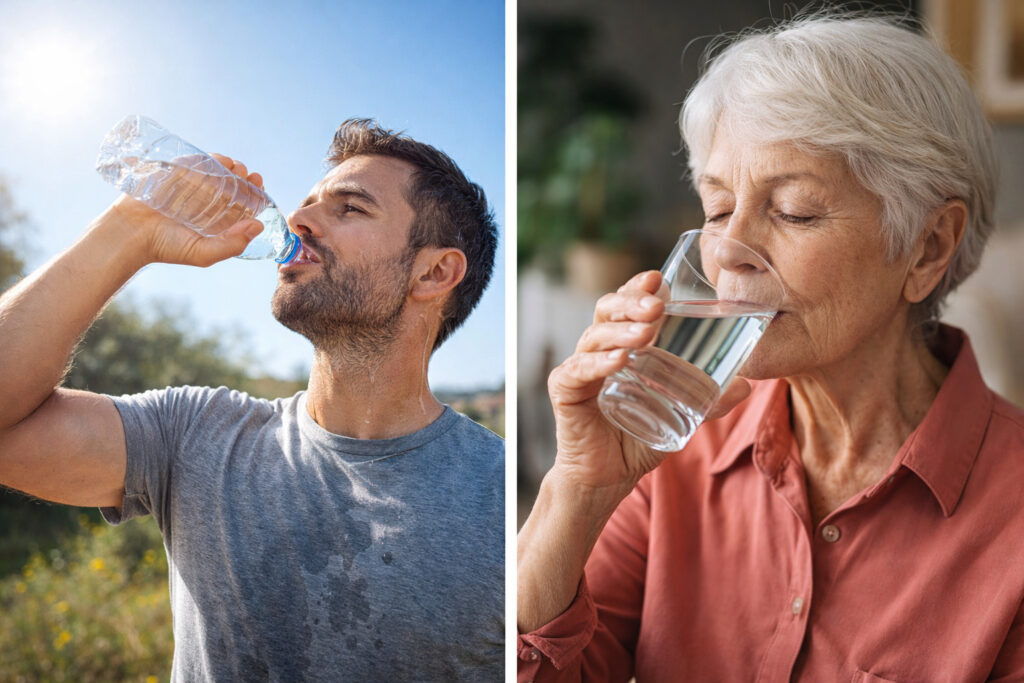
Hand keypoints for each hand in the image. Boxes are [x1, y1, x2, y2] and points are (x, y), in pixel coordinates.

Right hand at [99, 154, 265, 267]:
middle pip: (232, 185)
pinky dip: (210, 159)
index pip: (241, 204)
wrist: (131, 234)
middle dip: (245, 178)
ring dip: (231, 166)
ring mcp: (190, 186)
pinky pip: (196, 162)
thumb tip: (259, 225)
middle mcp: (206, 202)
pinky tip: (221, 161)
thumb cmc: (167, 247)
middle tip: (252, 176)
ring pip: (217, 171)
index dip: (254, 194)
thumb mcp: (204, 253)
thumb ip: (232, 244)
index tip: (260, 187)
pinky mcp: (174, 173)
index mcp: (216, 220)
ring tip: (238, 168)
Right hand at [547, 271, 751, 492]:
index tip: (658, 278)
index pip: (626, 306)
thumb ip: (708, 400)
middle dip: (631, 302)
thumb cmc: (637, 439)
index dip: (638, 288)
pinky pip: (578, 370)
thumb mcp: (680, 415)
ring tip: (646, 331)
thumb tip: (747, 385)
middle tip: (658, 305)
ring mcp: (579, 369)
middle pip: (606, 311)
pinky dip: (597, 363)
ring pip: (594, 336)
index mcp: (621, 346)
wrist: (607, 479)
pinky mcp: (565, 392)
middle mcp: (597, 351)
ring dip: (621, 330)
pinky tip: (620, 360)